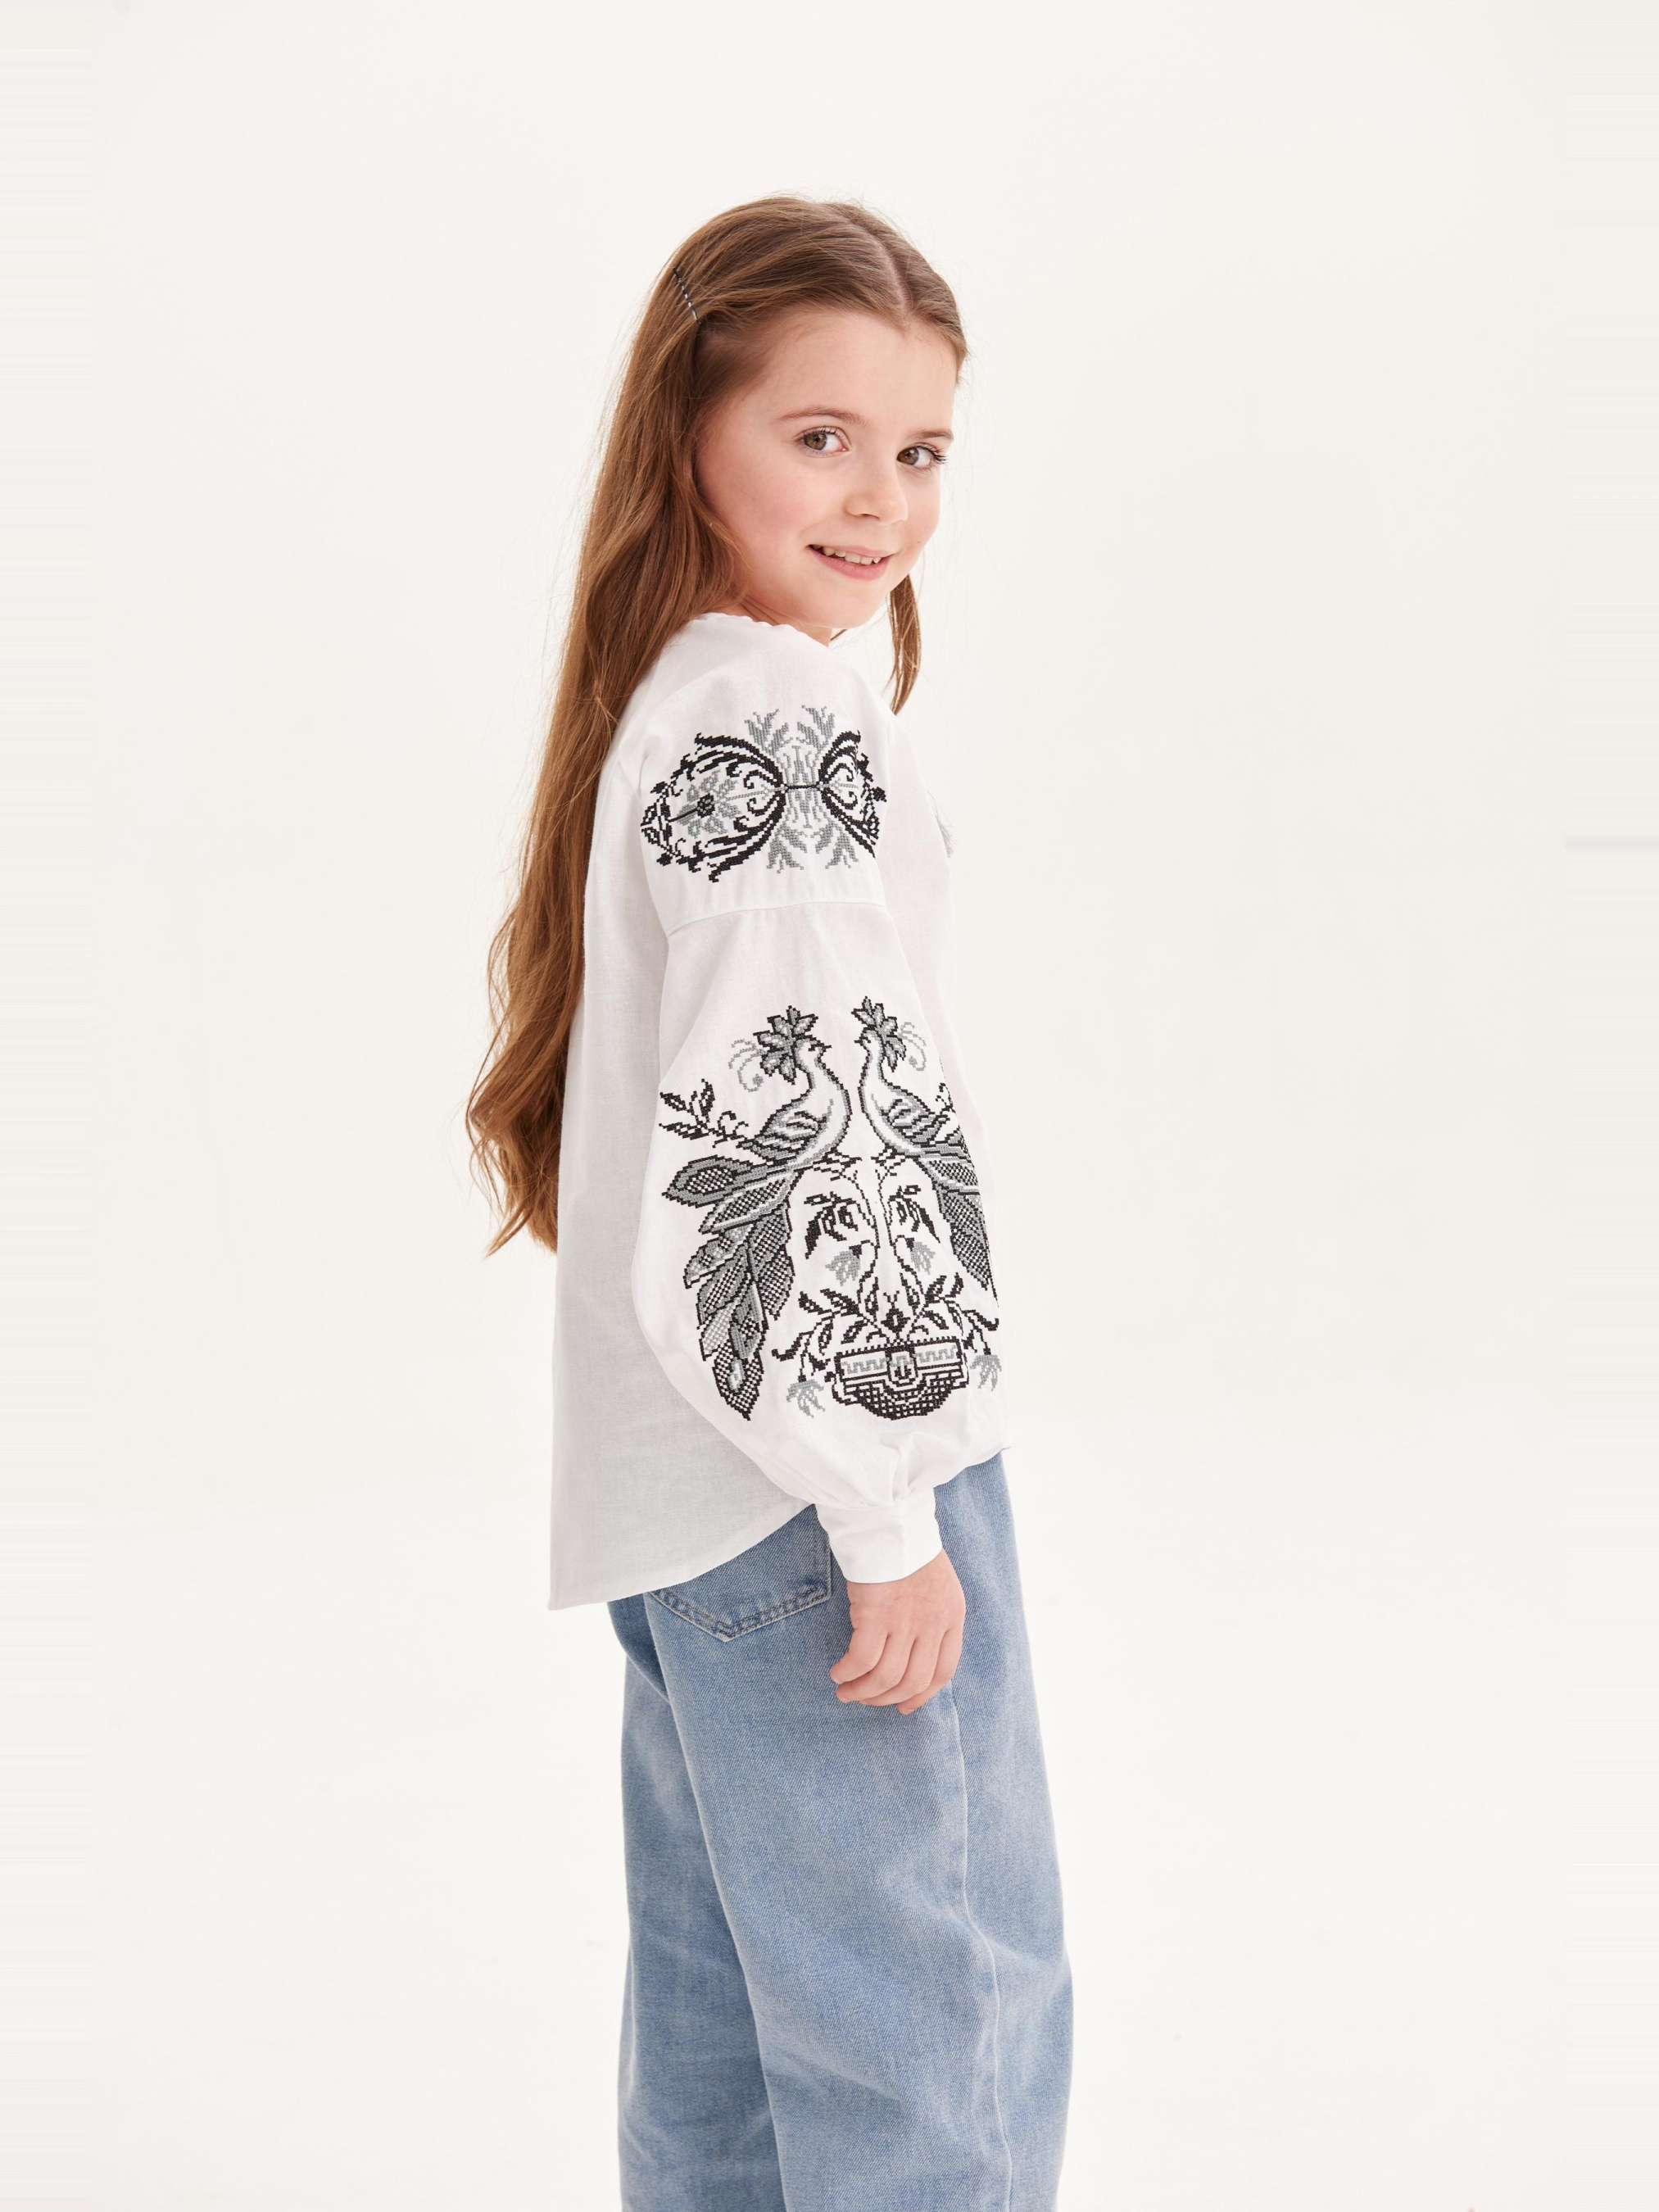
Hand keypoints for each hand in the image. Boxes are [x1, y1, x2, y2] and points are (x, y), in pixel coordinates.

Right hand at [829, 1546, 965, 1714]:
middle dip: (886, 1698)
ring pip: (886, 1677)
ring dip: (863, 1691)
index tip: (903, 1707)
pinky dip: (849, 1672)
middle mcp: (933, 1624)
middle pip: (913, 1681)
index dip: (921, 1696)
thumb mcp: (937, 1584)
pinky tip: (839, 1672)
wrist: (891, 1519)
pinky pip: (862, 1660)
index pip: (943, 1671)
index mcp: (952, 1616)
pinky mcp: (876, 1615)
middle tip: (865, 1700)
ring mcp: (906, 1621)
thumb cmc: (907, 1545)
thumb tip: (912, 1652)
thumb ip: (932, 1617)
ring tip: (846, 1692)